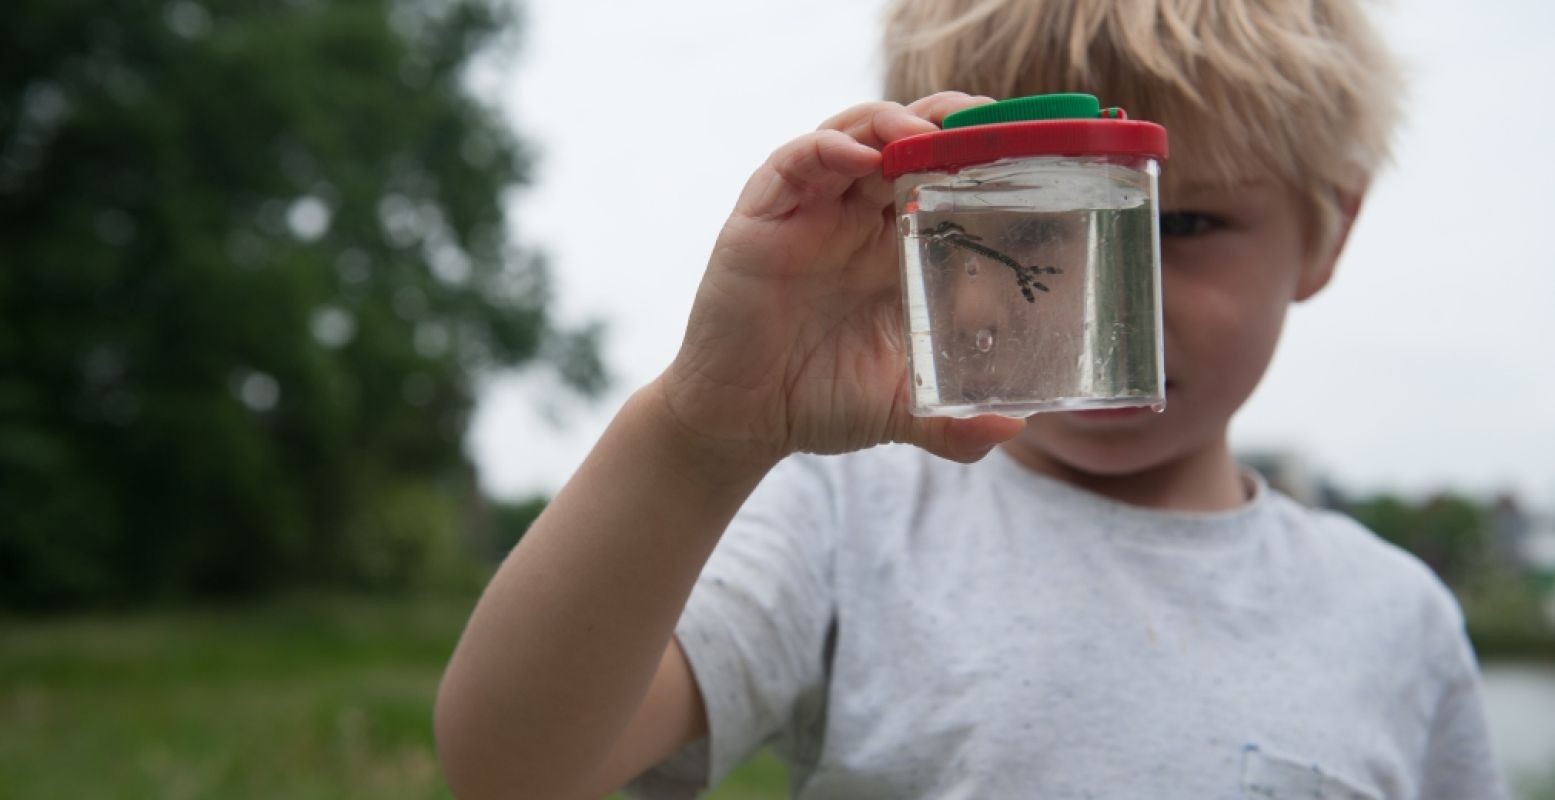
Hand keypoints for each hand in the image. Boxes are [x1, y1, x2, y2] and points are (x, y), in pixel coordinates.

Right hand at [656, 92, 1025, 471]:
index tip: (1027, 146)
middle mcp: (853, 219)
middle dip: (945, 120)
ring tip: (926, 130)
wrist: (743, 421)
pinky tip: (859, 157)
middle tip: (987, 119)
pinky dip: (827, 149)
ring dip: (890, 122)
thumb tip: (1017, 429)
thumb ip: (956, 423)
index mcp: (893, 248)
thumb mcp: (901, 406)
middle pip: (903, 139)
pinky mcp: (762, 219)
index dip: (977, 153)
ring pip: (852, 135)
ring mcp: (808, 213)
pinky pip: (793, 163)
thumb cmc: (818, 400)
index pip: (940, 175)